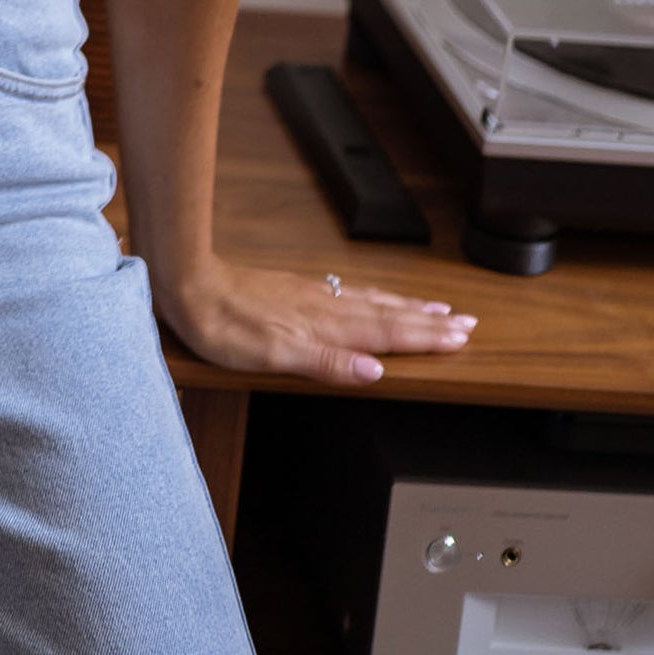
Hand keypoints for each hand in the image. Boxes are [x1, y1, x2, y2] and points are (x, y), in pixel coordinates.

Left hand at [158, 254, 476, 385]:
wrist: (188, 282)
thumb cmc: (224, 325)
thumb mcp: (272, 356)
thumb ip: (326, 364)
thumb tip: (375, 372)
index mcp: (324, 326)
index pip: (386, 333)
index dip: (425, 337)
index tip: (460, 337)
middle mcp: (324, 307)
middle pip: (388, 314)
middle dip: (428, 320)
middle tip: (466, 322)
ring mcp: (311, 296)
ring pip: (371, 301)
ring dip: (407, 306)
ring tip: (436, 308)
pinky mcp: (295, 290)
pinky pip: (350, 294)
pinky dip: (374, 298)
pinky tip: (372, 299)